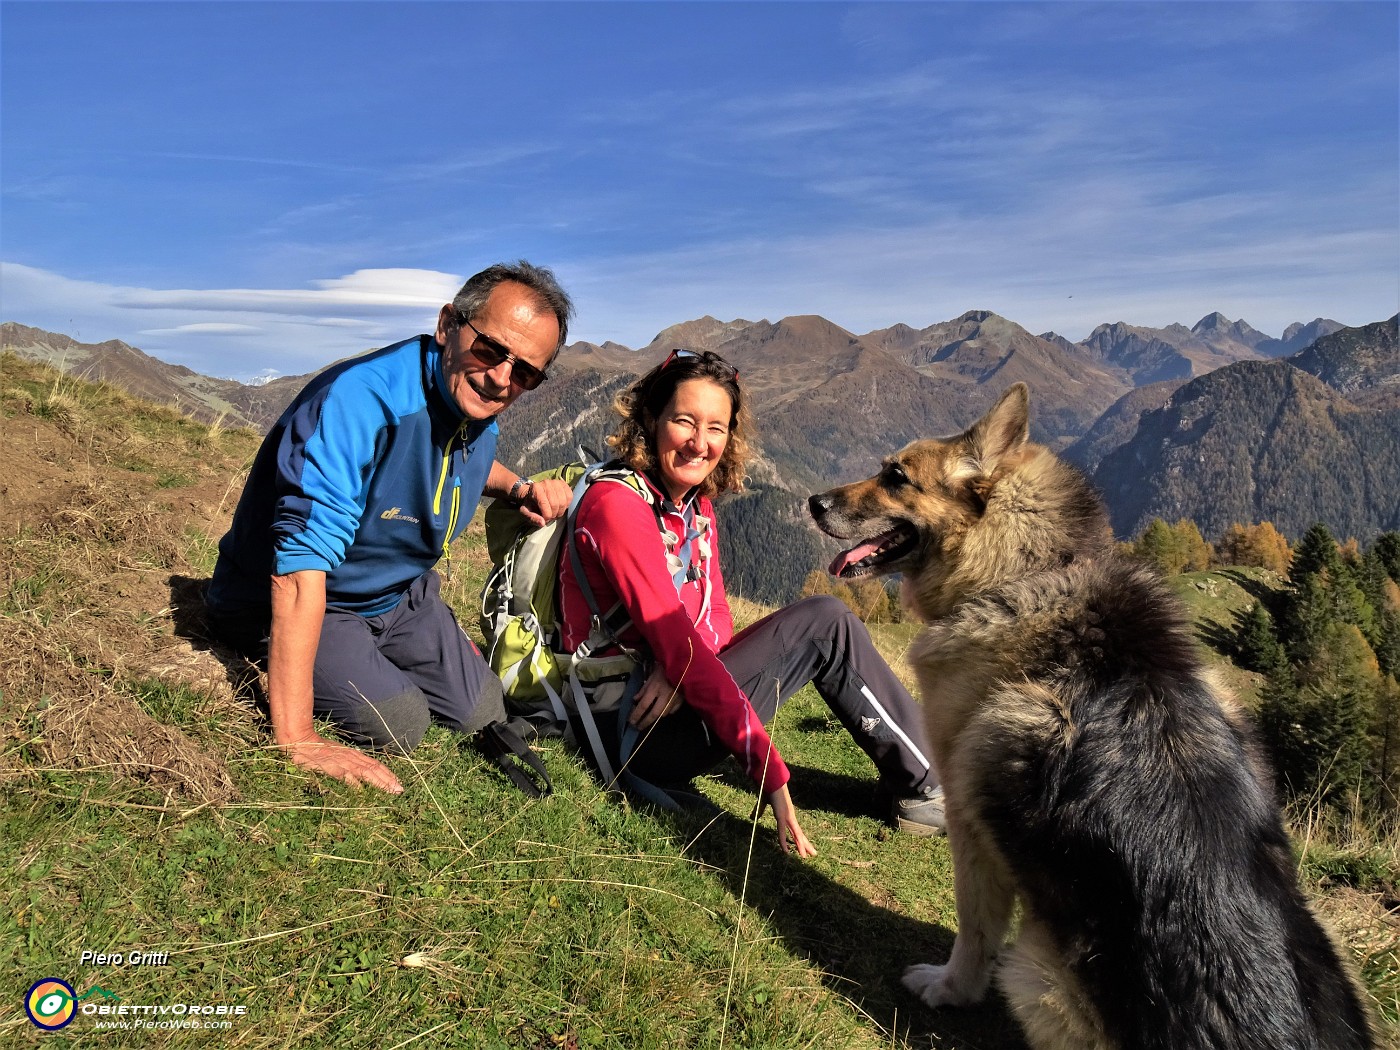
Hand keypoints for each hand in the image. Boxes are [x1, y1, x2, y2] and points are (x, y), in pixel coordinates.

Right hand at [281, 733, 403, 793]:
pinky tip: (362, 792)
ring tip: (390, 791)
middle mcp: (352, 758)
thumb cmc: (318, 750)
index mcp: (354, 755)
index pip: (375, 765)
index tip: (398, 783)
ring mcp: (343, 762)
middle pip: (375, 769)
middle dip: (388, 780)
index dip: (388, 774)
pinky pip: (346, 776)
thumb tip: (357, 777)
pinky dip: (354, 784)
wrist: (301, 741)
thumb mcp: (337, 756)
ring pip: (366, 773)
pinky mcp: (332, 767)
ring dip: (379, 782)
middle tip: (400, 790)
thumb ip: (348, 764)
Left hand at [520, 477, 571, 526]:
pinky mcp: (563, 484)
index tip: (545, 519)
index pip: (545, 505)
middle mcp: (546, 483)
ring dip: (561, 511)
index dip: (547, 516)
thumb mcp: (526, 512)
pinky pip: (570, 496)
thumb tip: (542, 523)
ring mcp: (556, 482)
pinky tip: (561, 507)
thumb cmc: (529, 503)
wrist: (533, 492)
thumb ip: (532, 518)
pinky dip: (567, 504)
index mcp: (536, 489)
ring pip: (563, 501)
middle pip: (555, 504)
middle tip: (551, 517)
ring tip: (555, 512)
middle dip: (554, 514)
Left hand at [628, 665, 683, 729]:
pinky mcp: (682, 699)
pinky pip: (673, 710)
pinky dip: (667, 712)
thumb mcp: (651, 676)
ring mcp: (674, 699)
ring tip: (650, 718)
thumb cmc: (664, 669)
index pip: (643, 705)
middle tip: (638, 727)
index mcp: (655, 688)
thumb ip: (643, 689)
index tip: (631, 721)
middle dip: (645, 722)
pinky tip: (664, 710)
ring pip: (664, 714)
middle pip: (653, 714)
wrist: (682, 665)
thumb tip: (635, 700)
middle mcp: (664, 696)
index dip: (636, 715)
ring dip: (656, 717)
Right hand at [761, 785, 815, 856]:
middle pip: (799, 833)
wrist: (771, 780)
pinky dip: (785, 841)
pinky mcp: (783, 815)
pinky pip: (783, 831)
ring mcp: (788, 816)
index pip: (795, 830)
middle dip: (806, 844)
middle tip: (814, 854)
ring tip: (807, 855)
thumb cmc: (767, 789)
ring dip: (801, 845)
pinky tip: (787, 851)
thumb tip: (753, 818)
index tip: (804, 847)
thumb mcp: (762, 804)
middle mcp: (790, 817)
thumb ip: (758, 812)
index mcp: (787, 815)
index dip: (799, 839)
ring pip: (796, 834)